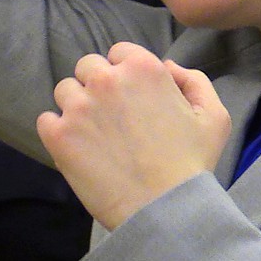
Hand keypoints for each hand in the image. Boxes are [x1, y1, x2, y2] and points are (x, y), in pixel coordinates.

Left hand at [36, 42, 230, 229]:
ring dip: (76, 105)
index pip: (119, 51)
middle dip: (98, 84)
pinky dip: (57, 130)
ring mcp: (80, 107)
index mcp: (143, 67)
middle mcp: (107, 80)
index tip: (130, 94)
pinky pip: (46, 119)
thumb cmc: (193, 164)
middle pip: (88, 66)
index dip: (125, 71)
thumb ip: (193, 80)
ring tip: (94, 131)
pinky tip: (77, 146)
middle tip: (111, 114)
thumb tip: (168, 66)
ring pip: (65, 90)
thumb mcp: (214, 115)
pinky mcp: (59, 135)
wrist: (165, 209)